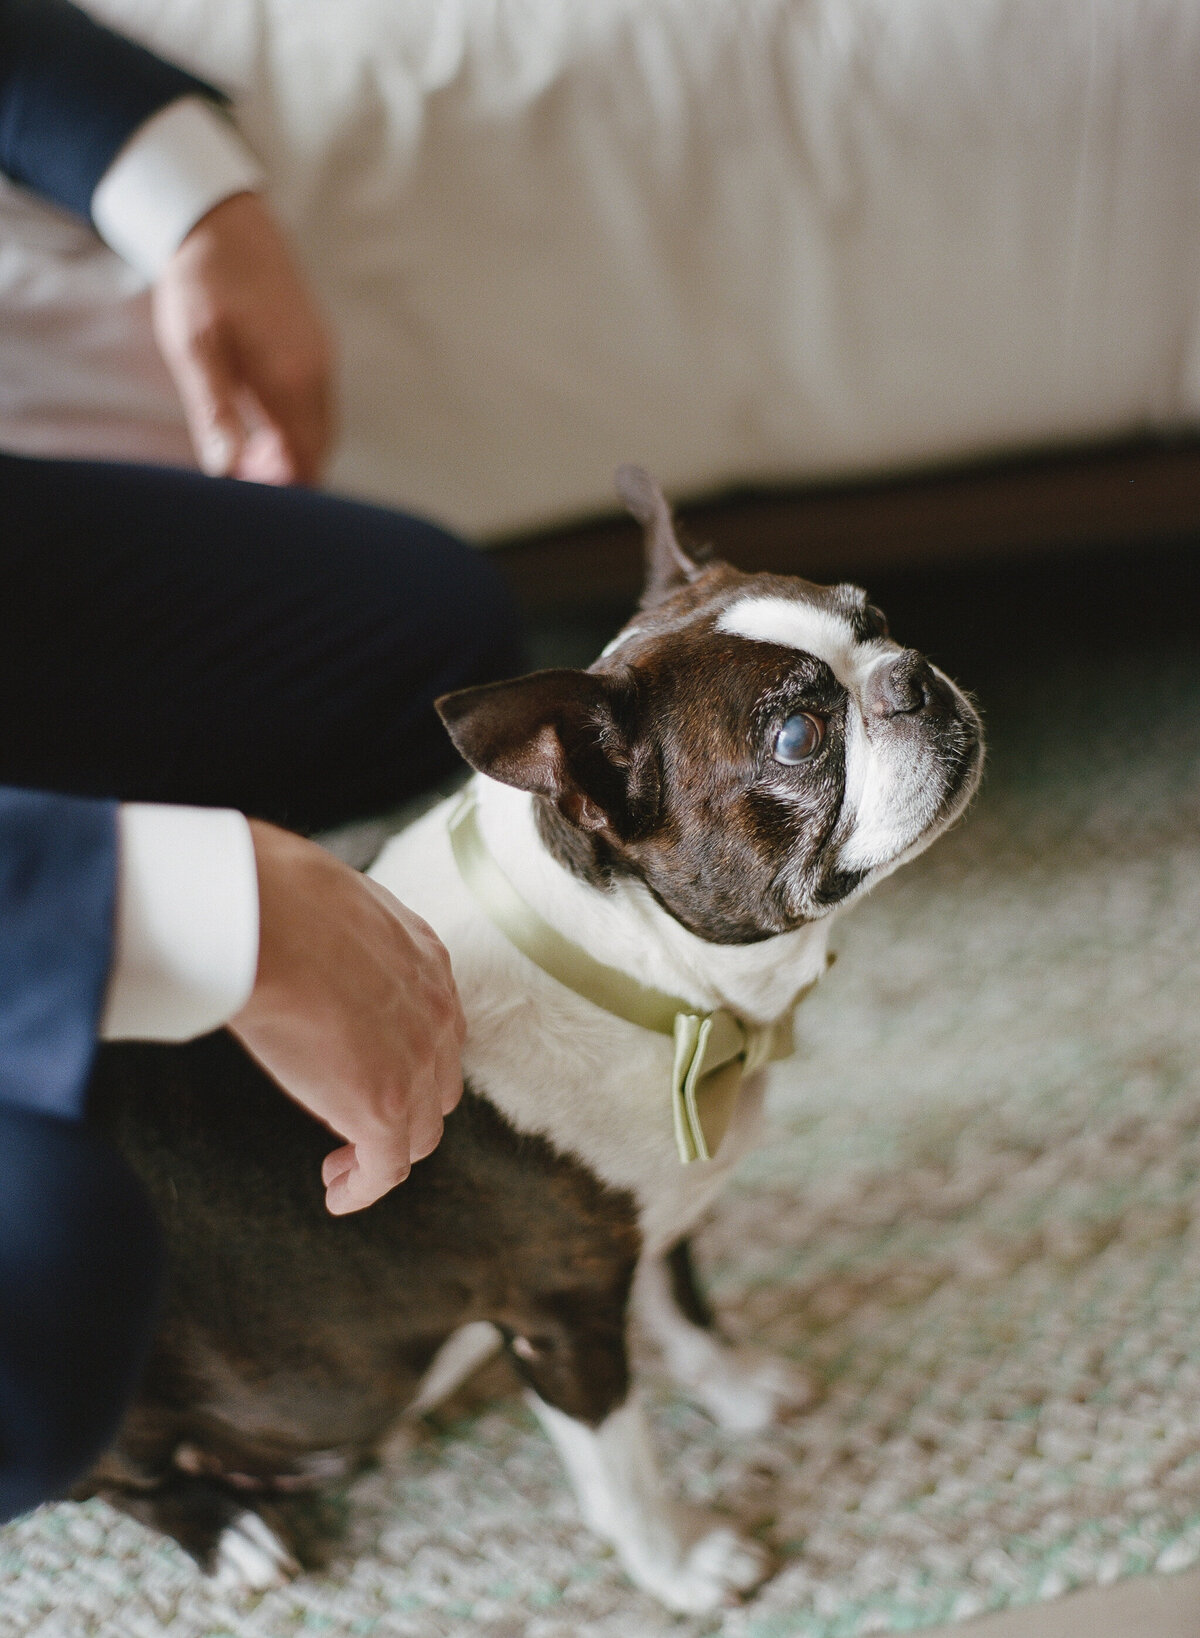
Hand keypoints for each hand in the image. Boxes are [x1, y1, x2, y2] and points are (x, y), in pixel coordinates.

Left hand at [151, 191, 334, 484]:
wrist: (222, 220)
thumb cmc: (202, 286)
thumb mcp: (196, 351)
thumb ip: (215, 412)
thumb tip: (226, 469)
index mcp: (292, 382)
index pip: (305, 461)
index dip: (277, 487)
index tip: (241, 482)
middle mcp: (318, 373)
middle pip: (318, 449)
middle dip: (286, 472)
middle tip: (241, 469)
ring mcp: (322, 358)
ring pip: (320, 427)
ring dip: (290, 446)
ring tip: (248, 443)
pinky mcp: (317, 345)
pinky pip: (317, 402)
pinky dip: (295, 421)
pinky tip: (260, 410)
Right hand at [229, 821, 464, 1213]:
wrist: (267, 917)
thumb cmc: (273, 895)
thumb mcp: (325, 899)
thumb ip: (329, 929)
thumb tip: (289, 927)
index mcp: (425, 959)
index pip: (432, 1023)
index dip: (408, 1053)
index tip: (371, 1066)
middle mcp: (436, 1012)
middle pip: (437, 1081)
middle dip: (406, 1106)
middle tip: (360, 1121)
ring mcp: (416, 1063)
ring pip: (418, 1130)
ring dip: (385, 1152)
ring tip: (345, 1165)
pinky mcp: (384, 1107)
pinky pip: (387, 1168)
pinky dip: (365, 1188)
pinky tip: (338, 1195)